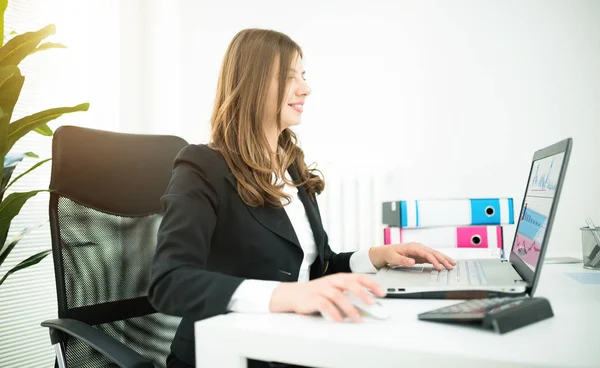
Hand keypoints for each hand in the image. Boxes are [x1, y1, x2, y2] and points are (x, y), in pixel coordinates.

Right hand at [269, 273, 385, 322]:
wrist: (294, 294)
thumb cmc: (317, 292)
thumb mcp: (335, 288)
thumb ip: (350, 293)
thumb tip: (370, 302)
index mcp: (340, 278)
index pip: (359, 277)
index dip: (372, 284)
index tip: (382, 293)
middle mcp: (332, 282)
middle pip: (350, 284)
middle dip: (363, 294)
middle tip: (372, 304)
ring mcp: (322, 289)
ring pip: (338, 296)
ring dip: (349, 308)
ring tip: (357, 319)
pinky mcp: (313, 299)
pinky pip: (325, 305)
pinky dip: (333, 313)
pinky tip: (339, 320)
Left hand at [368, 242, 456, 270]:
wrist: (384, 252)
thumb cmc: (388, 254)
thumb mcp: (393, 258)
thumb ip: (403, 260)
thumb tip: (412, 261)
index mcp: (412, 247)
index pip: (427, 254)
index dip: (434, 261)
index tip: (439, 267)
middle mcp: (417, 247)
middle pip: (433, 253)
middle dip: (443, 259)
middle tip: (452, 266)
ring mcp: (419, 251)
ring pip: (434, 254)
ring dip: (443, 259)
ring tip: (452, 264)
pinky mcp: (419, 255)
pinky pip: (431, 257)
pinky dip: (438, 260)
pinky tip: (444, 264)